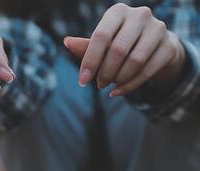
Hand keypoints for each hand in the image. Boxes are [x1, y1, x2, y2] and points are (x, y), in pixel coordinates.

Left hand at [64, 3, 185, 96]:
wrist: (155, 46)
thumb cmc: (121, 43)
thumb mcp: (102, 43)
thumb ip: (86, 45)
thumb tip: (67, 42)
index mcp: (118, 11)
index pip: (101, 36)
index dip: (90, 61)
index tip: (82, 81)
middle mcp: (140, 15)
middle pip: (118, 50)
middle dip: (105, 72)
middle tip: (98, 84)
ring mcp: (158, 29)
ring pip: (134, 61)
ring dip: (118, 79)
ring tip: (109, 85)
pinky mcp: (169, 47)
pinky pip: (147, 71)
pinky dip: (130, 86)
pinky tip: (118, 92)